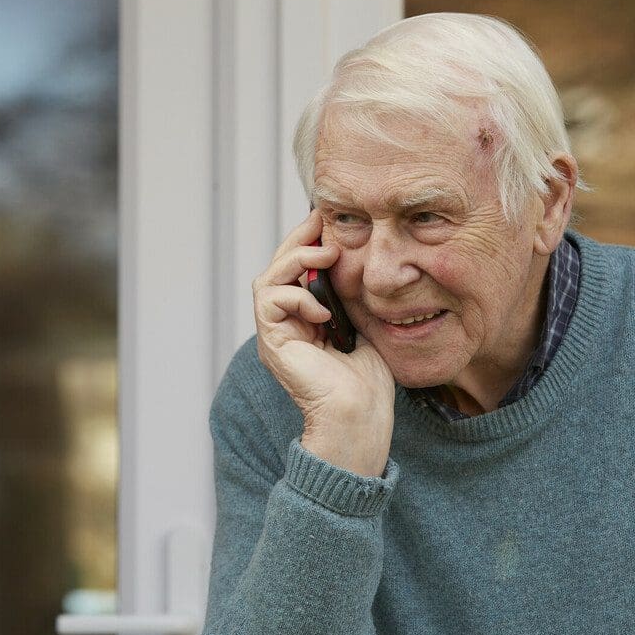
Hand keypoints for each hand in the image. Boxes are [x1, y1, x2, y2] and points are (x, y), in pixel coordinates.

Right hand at [252, 211, 394, 476]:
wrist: (359, 415)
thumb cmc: (367, 381)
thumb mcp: (362, 325)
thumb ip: (350, 296)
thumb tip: (352, 259)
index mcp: (303, 321)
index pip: (295, 271)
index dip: (307, 243)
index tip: (327, 220)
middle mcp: (284, 325)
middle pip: (276, 268)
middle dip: (298, 241)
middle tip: (321, 222)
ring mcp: (275, 335)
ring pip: (267, 280)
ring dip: (295, 261)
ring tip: (326, 257)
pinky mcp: (272, 343)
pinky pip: (270, 301)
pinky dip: (296, 296)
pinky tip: (324, 310)